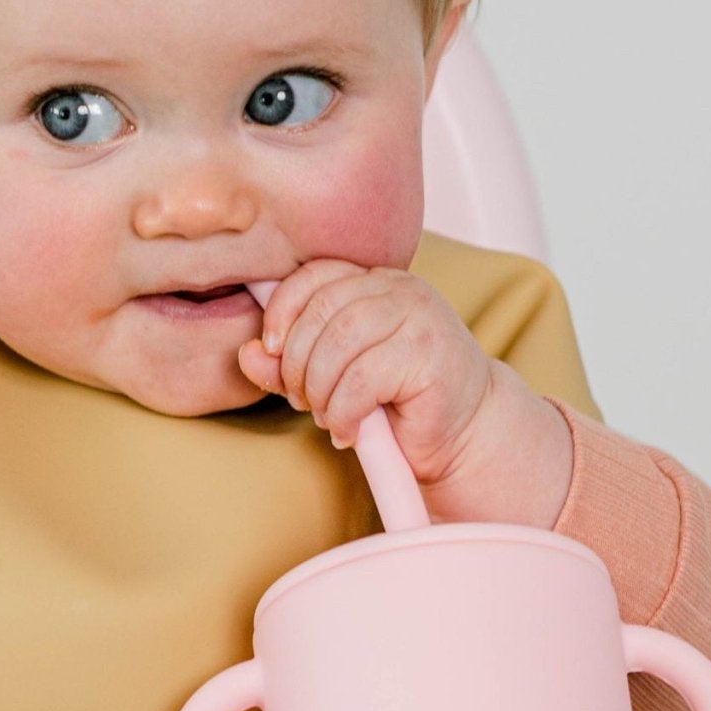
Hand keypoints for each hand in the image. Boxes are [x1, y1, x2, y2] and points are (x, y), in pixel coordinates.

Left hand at [237, 260, 573, 526]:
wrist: (464, 435)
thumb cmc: (398, 403)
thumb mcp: (333, 377)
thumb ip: (289, 364)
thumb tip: (246, 354)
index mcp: (377, 283)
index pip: (316, 275)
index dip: (283, 309)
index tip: (270, 348)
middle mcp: (401, 291)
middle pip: (323, 311)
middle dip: (297, 362)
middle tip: (303, 400)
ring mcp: (420, 318)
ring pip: (339, 344)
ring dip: (319, 390)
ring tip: (329, 417)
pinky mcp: (429, 356)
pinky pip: (361, 380)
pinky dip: (342, 412)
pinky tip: (348, 430)